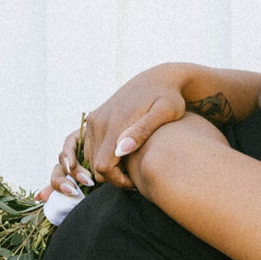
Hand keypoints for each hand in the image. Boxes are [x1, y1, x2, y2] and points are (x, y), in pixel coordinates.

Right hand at [39, 67, 189, 199]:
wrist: (158, 78)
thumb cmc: (169, 97)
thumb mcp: (165, 113)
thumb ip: (143, 131)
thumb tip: (121, 150)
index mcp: (114, 124)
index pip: (103, 167)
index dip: (118, 180)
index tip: (136, 181)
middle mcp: (98, 122)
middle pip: (95, 165)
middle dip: (113, 177)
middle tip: (135, 177)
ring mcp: (95, 120)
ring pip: (91, 158)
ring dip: (107, 168)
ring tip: (131, 167)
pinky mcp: (95, 118)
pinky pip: (91, 147)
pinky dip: (102, 157)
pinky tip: (123, 158)